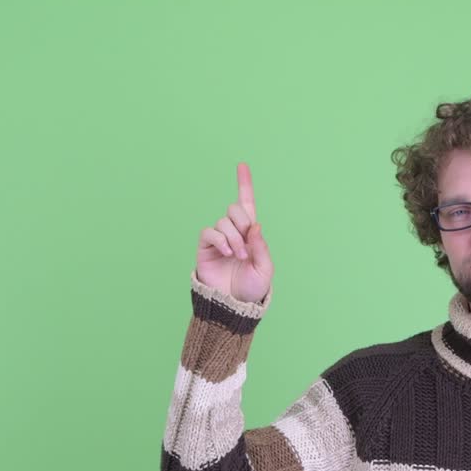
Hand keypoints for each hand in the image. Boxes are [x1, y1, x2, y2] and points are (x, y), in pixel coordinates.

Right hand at [196, 162, 272, 303]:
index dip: (244, 184)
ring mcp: (218, 239)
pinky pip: (210, 232)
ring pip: (224, 222)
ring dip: (234, 239)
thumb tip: (254, 225)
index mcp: (250, 233)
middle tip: (247, 247)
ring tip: (238, 257)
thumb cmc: (252, 288)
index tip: (242, 165)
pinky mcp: (205, 247)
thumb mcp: (265, 268)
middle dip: (243, 224)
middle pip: (234, 209)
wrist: (234, 305)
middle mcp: (233, 232)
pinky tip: (227, 253)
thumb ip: (261, 246)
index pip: (246, 204)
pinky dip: (220, 240)